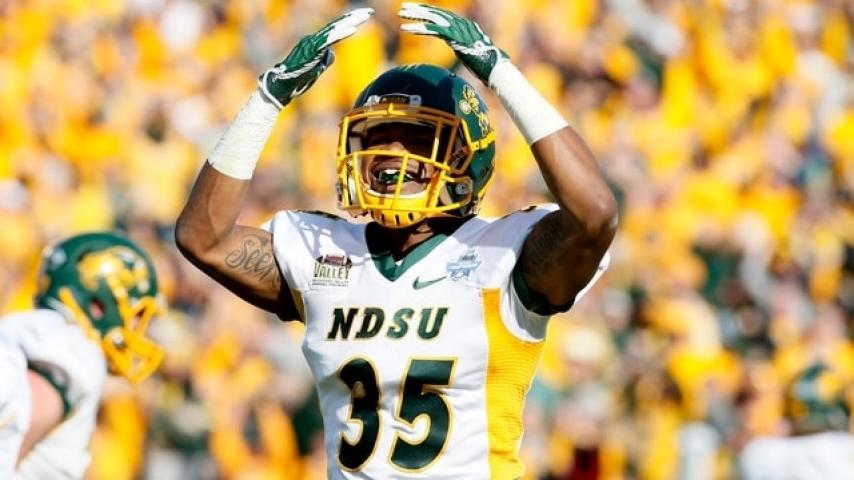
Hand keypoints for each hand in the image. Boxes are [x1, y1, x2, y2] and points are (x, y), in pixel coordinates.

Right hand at [259, 8, 373, 108]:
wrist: (281, 87)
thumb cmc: (296, 80)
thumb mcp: (316, 68)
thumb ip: (324, 59)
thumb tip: (332, 54)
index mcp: (315, 43)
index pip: (335, 30)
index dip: (349, 22)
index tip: (363, 17)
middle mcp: (313, 39)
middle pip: (337, 26)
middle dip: (354, 17)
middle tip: (369, 11)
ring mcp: (312, 43)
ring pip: (334, 30)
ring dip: (351, 22)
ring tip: (365, 16)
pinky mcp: (311, 50)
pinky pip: (329, 40)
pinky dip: (341, 34)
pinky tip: (353, 29)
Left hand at [398, 2, 508, 83]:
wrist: (496, 70)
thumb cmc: (487, 67)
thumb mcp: (473, 54)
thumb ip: (464, 48)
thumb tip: (461, 52)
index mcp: (466, 26)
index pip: (444, 15)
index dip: (430, 11)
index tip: (417, 9)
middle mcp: (462, 24)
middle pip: (437, 13)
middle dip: (420, 9)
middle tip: (404, 7)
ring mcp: (459, 30)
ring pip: (433, 18)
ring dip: (416, 16)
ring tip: (401, 14)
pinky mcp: (455, 38)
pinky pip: (433, 31)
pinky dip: (419, 28)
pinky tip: (406, 28)